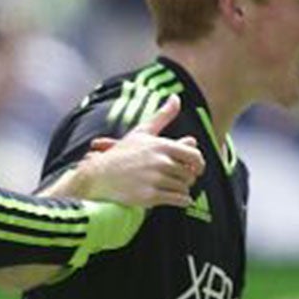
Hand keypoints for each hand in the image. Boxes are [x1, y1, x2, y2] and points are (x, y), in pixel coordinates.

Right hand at [76, 94, 203, 208]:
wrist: (99, 176)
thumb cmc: (123, 154)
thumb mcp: (142, 132)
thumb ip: (162, 116)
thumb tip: (176, 97)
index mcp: (161, 145)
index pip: (194, 156)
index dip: (199, 164)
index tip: (196, 169)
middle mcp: (159, 161)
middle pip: (190, 174)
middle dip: (188, 178)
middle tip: (181, 179)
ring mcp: (155, 179)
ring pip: (184, 188)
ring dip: (183, 190)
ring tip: (173, 188)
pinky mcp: (150, 196)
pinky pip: (178, 200)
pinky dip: (182, 200)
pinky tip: (177, 199)